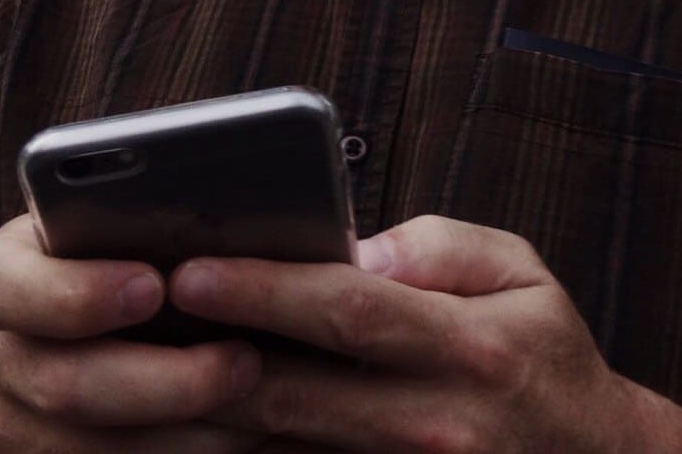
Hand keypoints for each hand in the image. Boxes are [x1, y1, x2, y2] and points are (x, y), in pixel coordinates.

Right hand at [0, 214, 269, 453]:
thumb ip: (135, 224)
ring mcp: (2, 421)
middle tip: (243, 362)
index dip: (76, 292)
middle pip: (63, 384)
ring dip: (190, 436)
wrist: (74, 337)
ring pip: (94, 451)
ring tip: (260, 408)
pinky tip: (239, 438)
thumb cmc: (113, 259)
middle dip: (166, 380)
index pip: (1, 285)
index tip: (153, 286)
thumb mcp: (110, 229)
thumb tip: (213, 213)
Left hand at [173, 215, 657, 453]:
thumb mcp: (523, 277)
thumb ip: (439, 250)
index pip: (348, 311)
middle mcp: (435, 425)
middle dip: (207, 353)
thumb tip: (355, 248)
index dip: (264, 289)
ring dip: (209, 413)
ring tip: (142, 368)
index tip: (191, 268)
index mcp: (470, 349)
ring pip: (284, 451)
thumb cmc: (545, 358)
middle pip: (297, 390)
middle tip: (136, 320)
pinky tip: (194, 423)